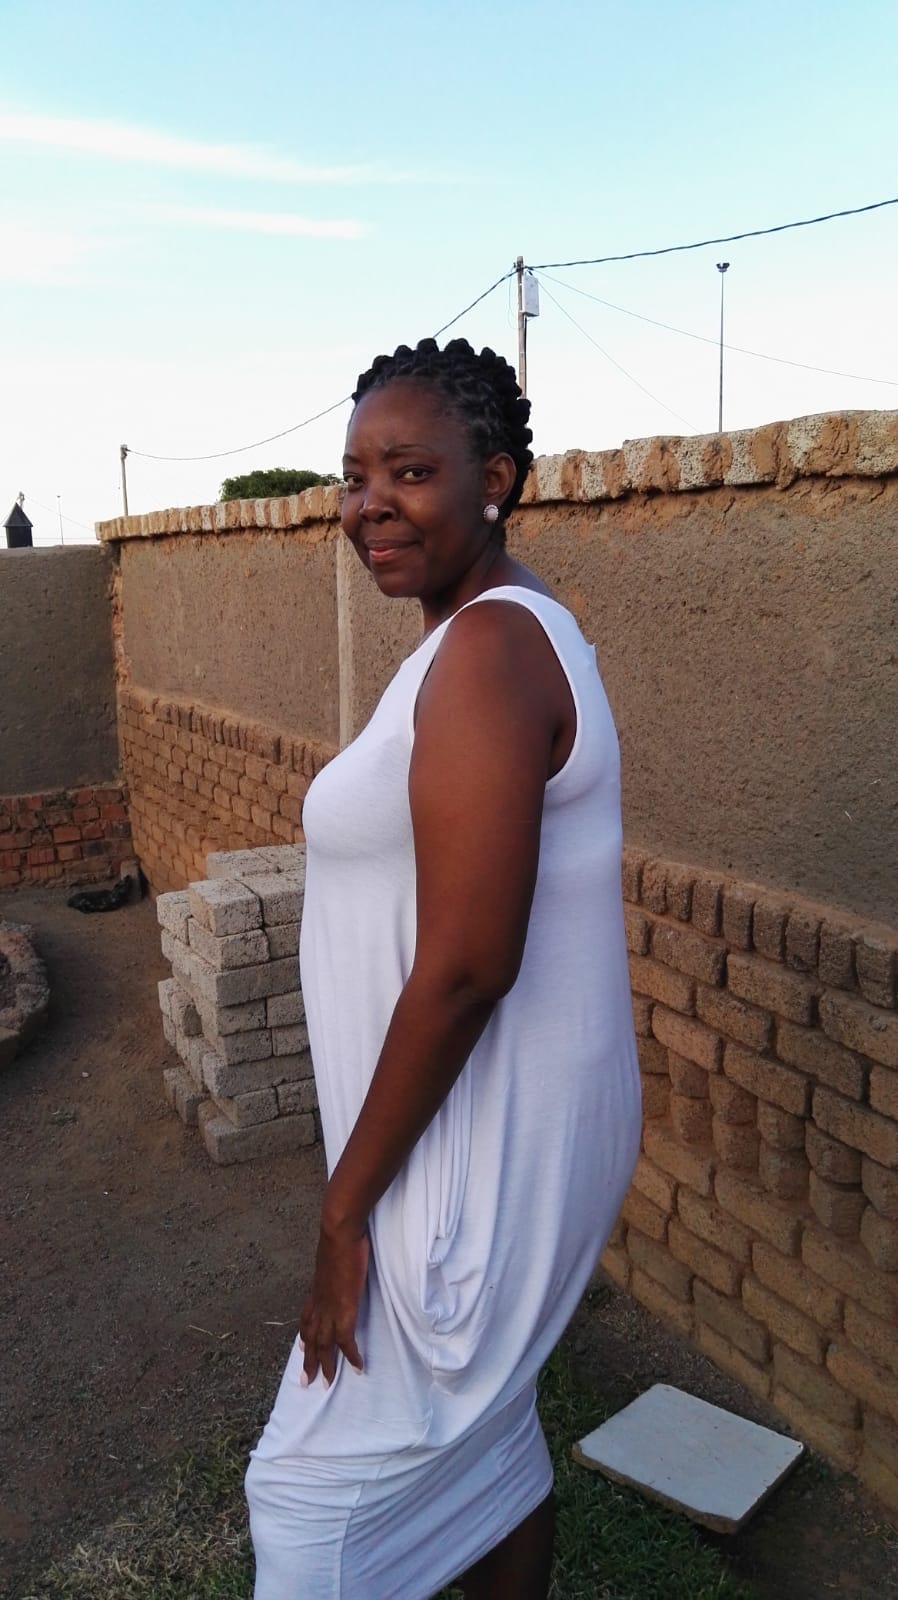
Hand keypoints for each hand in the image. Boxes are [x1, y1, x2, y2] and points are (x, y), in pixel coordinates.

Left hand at [299, 1221, 368, 1387]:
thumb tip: (339, 1259)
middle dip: (308, 1360)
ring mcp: (330, 1308)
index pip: (306, 1318)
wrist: (340, 1233)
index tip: (301, 1347)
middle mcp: (319, 1303)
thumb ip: (333, 1263)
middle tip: (305, 1381)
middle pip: (310, 1337)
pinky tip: (358, 1368)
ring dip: (325, 1365)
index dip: (304, 1334)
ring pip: (323, 1344)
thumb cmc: (338, 1238)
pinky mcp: (344, 1310)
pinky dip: (351, 1356)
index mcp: (316, 1290)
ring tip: (326, 1384)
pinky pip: (346, 1341)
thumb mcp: (332, 1254)